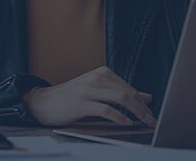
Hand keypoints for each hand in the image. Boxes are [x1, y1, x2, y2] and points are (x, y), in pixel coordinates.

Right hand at [23, 66, 156, 126]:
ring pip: (119, 98)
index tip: (151, 113)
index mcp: (102, 73)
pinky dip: (118, 116)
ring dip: (135, 111)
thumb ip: (120, 93)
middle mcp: (97, 78)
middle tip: (151, 120)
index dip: (143, 102)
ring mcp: (88, 90)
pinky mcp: (81, 103)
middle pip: (127, 92)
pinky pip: (104, 109)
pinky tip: (125, 122)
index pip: (129, 87)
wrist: (43, 101)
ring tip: (143, 121)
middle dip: (142, 108)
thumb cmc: (71, 97)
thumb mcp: (98, 91)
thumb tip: (146, 97)